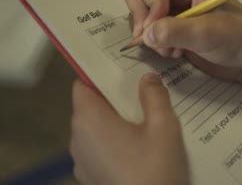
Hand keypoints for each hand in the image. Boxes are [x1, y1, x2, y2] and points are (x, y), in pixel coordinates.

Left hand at [70, 74, 188, 184]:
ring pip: (97, 130)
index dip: (100, 74)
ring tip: (147, 119)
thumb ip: (154, 97)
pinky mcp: (91, 179)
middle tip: (143, 90)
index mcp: (89, 120)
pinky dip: (116, 143)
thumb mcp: (164, 128)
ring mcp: (82, 162)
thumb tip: (147, 78)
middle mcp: (77, 139)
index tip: (121, 68)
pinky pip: (100, 150)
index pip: (82, 84)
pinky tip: (142, 148)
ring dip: (117, 122)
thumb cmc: (154, 169)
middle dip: (115, 98)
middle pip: (91, 107)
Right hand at [120, 0, 241, 80]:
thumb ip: (177, 30)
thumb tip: (146, 34)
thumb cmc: (241, 39)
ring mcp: (173, 4)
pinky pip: (147, 29)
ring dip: (152, 36)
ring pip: (139, 15)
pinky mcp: (172, 23)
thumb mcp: (210, 33)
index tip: (162, 32)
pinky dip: (157, 43)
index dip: (149, 10)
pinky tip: (177, 51)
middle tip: (162, 42)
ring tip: (175, 48)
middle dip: (145, 22)